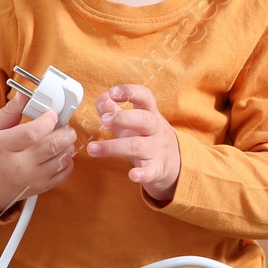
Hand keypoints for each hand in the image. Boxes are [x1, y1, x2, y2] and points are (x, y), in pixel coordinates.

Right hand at [0, 89, 77, 217]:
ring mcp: (31, 178)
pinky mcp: (41, 187)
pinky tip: (60, 152)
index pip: (31, 133)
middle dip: (65, 132)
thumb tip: (24, 94)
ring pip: (62, 159)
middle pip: (51, 146)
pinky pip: (65, 173)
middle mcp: (18, 165)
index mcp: (2, 147)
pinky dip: (68, 160)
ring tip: (63, 138)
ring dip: (68, 145)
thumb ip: (9, 111)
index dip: (47, 121)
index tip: (51, 115)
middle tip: (64, 126)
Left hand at [86, 85, 179, 203]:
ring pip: (137, 146)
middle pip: (143, 119)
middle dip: (123, 118)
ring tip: (93, 149)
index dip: (130, 92)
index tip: (113, 92)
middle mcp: (155, 130)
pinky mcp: (157, 169)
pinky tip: (132, 175)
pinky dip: (142, 174)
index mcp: (150, 114)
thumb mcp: (133, 122)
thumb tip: (102, 99)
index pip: (145, 97)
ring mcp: (156, 150)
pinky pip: (151, 171)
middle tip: (103, 120)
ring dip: (113, 147)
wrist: (175, 163)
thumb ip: (114, 109)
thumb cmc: (147, 137)